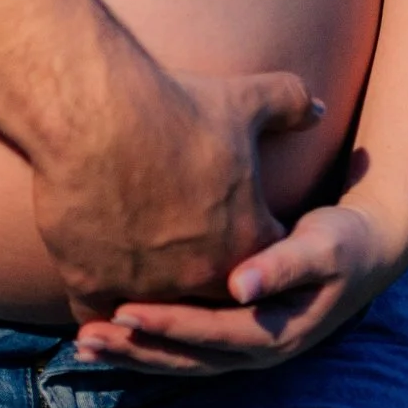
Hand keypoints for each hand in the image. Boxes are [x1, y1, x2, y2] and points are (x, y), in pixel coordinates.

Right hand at [31, 66, 320, 315]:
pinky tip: (92, 270)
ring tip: (130, 256)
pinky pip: (99, 309)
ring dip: (145, 287)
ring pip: (151, 304)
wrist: (92, 115)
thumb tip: (316, 111)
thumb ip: (289, 105)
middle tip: (174, 232)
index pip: (259, 255)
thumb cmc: (172, 106)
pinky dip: (97, 297)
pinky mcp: (92, 286)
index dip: (243, 231)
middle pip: (205, 287)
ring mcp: (148, 289)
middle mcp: (202, 276)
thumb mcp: (244, 98)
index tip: (221, 208)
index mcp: (246, 241)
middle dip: (195, 266)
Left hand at [69, 196, 403, 378]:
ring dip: (132, 354)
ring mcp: (244, 348)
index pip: (213, 334)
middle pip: (187, 358)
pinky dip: (146, 344)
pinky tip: (109, 333)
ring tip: (82, 344)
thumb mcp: (324, 247)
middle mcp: (258, 351)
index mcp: (279, 331)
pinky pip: (183, 347)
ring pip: (180, 359)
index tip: (123, 311)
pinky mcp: (232, 335)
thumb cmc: (342, 242)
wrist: (366, 253)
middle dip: (135, 350)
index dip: (168, 324)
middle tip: (82, 339)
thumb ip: (284, 264)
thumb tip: (242, 286)